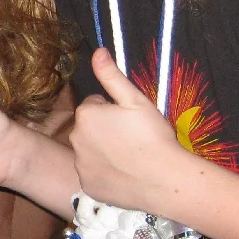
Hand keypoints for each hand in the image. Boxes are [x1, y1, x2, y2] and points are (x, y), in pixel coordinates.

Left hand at [71, 48, 190, 211]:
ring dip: (104, 151)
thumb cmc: (152, 136)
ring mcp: (80, 165)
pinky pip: (93, 174)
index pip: (95, 104)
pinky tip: (124, 175)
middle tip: (132, 139)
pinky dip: (105, 173)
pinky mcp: (87, 186)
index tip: (131, 121)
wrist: (163, 180)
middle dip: (106, 130)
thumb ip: (111, 75)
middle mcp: (75, 139)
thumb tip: (97, 52)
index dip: (115, 111)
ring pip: (90, 151)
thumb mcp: (135, 99)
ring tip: (130, 158)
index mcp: (86, 114)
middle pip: (90, 128)